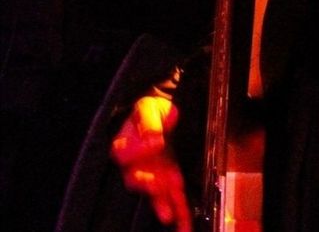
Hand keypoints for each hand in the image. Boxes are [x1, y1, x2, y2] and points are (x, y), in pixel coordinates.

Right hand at [110, 95, 191, 231]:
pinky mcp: (167, 177)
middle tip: (162, 187)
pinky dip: (178, 207)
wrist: (161, 111)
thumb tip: (153, 142)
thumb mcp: (148, 109)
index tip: (153, 153)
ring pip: (155, 192)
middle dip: (151, 186)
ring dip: (164, 204)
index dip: (136, 156)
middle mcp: (135, 164)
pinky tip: (184, 223)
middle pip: (138, 179)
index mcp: (124, 145)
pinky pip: (171, 194)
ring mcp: (151, 172)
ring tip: (172, 218)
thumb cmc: (150, 108)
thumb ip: (148, 124)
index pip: (124, 155)